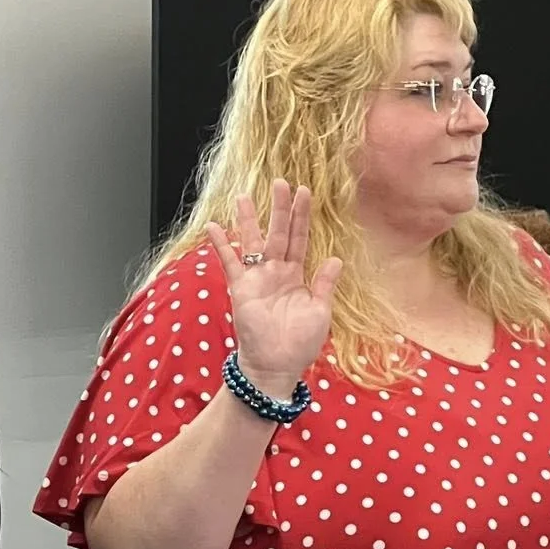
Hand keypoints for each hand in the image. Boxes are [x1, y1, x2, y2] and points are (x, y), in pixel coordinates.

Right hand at [206, 181, 342, 400]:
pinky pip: (230, 263)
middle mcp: (276, 272)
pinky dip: (221, 245)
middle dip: (280, 208)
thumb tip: (335, 258)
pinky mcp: (241, 288)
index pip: (300, 240)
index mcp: (296, 276)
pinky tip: (214, 226)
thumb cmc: (299, 344)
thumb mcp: (320, 312)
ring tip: (244, 196)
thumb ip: (324, 284)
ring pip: (253, 242)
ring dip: (249, 220)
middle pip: (278, 233)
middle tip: (281, 182)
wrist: (277, 367)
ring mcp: (257, 278)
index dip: (302, 217)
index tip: (305, 192)